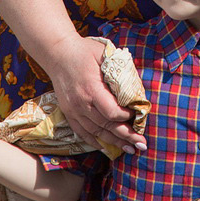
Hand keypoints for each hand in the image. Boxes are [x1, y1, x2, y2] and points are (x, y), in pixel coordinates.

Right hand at [46, 36, 144, 153]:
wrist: (58, 53)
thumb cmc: (84, 51)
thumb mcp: (104, 53)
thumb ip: (119, 69)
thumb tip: (136, 86)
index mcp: (91, 88)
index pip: (111, 112)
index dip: (126, 117)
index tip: (137, 114)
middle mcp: (81, 104)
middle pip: (106, 126)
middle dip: (126, 136)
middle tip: (141, 145)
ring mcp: (73, 111)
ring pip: (95, 133)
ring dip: (114, 142)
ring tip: (129, 149)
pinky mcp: (69, 113)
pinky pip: (83, 133)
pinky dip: (96, 142)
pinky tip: (107, 147)